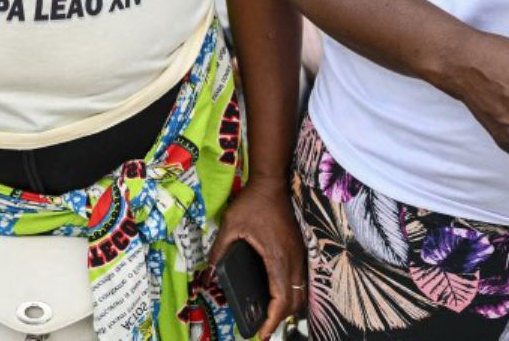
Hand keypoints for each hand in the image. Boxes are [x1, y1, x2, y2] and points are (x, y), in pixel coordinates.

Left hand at [209, 178, 305, 338]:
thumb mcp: (230, 225)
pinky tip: (278, 292)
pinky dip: (292, 292)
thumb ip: (219, 249)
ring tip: (270, 314)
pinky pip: (300, 279)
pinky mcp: (300, 248)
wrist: (272, 182)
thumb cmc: (252, 203)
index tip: (263, 333)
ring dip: (288, 306)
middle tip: (263, 327)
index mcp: (277, 257)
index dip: (274, 320)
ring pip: (301, 291)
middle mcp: (293, 259)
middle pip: (295, 301)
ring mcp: (299, 254)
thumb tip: (208, 271)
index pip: (282, 298)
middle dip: (281, 318)